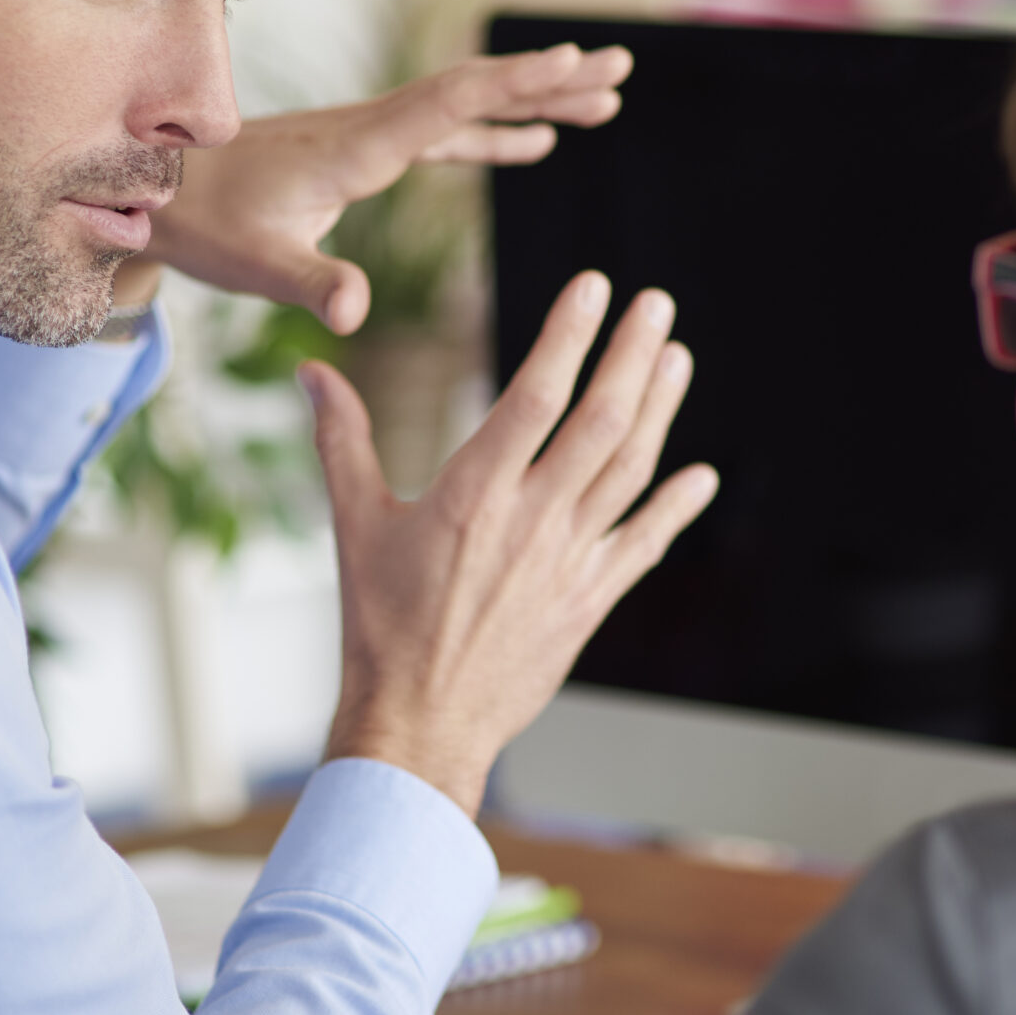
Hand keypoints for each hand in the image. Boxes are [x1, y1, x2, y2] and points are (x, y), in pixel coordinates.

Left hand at [146, 42, 632, 332]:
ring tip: (604, 99)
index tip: (579, 63)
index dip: (520, 85)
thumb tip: (356, 314)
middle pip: (476, 92)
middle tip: (619, 67)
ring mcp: (372, 139)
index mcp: (360, 148)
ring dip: (535, 103)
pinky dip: (498, 136)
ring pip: (469, 110)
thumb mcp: (259, 266)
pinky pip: (448, 138)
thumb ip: (312, 283)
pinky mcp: (366, 156)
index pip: (454, 104)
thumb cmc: (207, 227)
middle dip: (549, 79)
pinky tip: (537, 145)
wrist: (157, 193)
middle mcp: (373, 130)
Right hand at [302, 272, 716, 813]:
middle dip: (633, 356)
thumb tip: (313, 371)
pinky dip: (675, 507)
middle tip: (657, 305)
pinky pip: (643, 544)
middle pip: (600, 421)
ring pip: (630, 470)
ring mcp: (569, 562)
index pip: (535, 394)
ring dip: (659, 410)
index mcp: (474, 494)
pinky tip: (702, 476)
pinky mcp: (589, 602)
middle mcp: (533, 521)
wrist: (418, 726)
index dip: (569, 336)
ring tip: (678, 359)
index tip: (594, 288)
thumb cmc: (379, 627)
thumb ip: (341, 440)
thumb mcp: (353, 525)